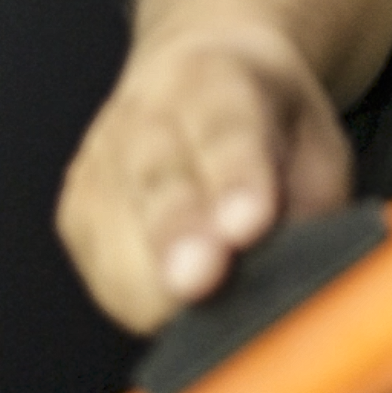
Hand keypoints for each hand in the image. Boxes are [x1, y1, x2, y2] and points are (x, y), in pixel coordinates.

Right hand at [56, 22, 352, 332]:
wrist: (201, 84)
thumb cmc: (269, 127)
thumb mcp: (315, 146)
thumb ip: (309, 202)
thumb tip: (294, 271)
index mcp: (216, 78)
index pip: (224, 129)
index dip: (235, 179)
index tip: (248, 225)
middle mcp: (146, 112)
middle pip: (156, 178)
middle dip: (176, 233)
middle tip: (198, 280)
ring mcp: (101, 160)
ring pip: (116, 229)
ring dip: (150, 281)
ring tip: (185, 314)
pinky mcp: (76, 212)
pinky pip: (100, 268)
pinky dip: (134, 296)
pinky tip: (167, 303)